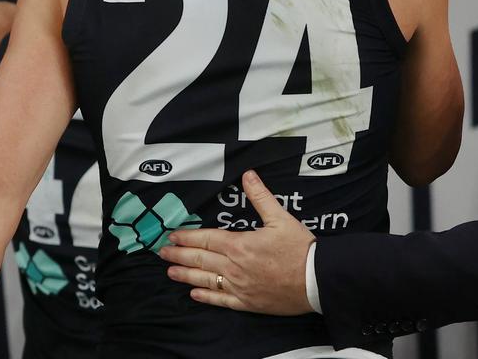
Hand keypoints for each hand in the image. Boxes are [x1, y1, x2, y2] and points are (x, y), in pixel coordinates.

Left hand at [161, 171, 314, 314]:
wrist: (315, 280)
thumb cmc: (300, 249)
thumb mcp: (281, 218)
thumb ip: (261, 197)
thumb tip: (248, 175)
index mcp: (240, 245)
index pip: (206, 239)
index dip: (188, 237)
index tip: (172, 236)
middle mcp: (234, 267)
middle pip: (200, 260)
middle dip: (179, 255)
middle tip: (162, 253)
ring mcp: (239, 287)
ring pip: (205, 280)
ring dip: (185, 276)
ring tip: (170, 272)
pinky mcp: (247, 302)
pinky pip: (220, 300)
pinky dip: (205, 297)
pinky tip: (194, 294)